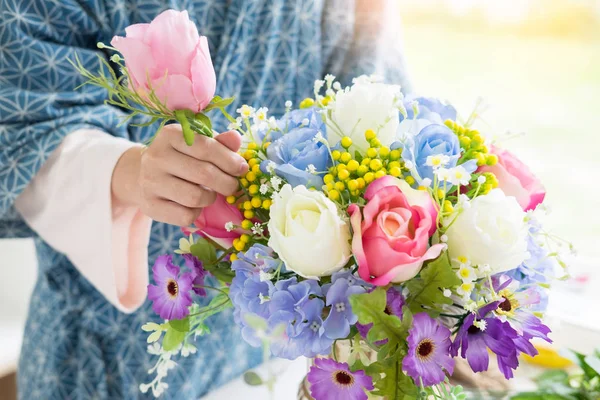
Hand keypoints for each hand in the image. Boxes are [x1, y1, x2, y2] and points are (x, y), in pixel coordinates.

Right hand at [112, 125, 247, 225]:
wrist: (143, 176)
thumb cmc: (181, 157)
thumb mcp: (198, 144)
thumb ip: (219, 143)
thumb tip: (236, 138)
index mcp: (170, 135)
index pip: (206, 147)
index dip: (230, 161)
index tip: (242, 169)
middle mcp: (156, 156)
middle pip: (204, 174)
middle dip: (227, 183)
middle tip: (233, 186)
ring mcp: (150, 182)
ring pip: (195, 197)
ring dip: (210, 198)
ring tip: (210, 194)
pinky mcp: (149, 205)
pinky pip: (185, 216)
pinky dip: (197, 213)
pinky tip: (194, 205)